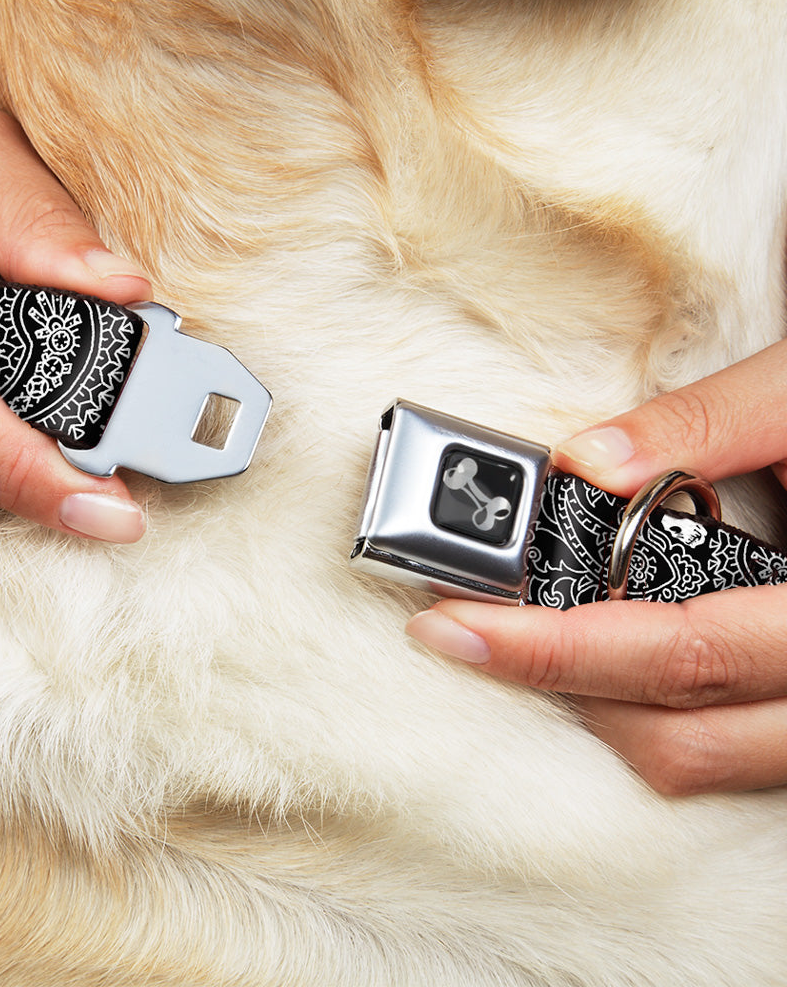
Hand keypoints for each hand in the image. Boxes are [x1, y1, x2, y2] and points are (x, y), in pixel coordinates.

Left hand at [407, 339, 786, 794]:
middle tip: (461, 629)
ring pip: (701, 758)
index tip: (455, 623)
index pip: (681, 653)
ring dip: (599, 705)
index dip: (555, 649)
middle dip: (553, 683)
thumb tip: (586, 461)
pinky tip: (605, 648)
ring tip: (523, 637)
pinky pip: (727, 749)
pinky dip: (651, 709)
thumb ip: (706, 424)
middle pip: (678, 734)